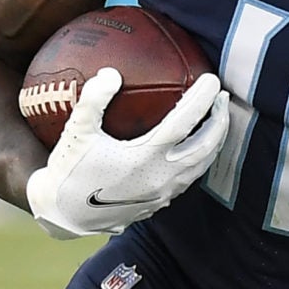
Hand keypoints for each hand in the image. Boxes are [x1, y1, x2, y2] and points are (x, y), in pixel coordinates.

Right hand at [23, 68, 226, 238]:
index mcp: (145, 158)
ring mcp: (164, 193)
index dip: (201, 99)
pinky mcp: (160, 203)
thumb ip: (93, 100)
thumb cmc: (69, 171)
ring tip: (217, 119)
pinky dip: (201, 157)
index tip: (212, 80)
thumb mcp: (76, 132)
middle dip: (220, 119)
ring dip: (214, 140)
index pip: (184, 122)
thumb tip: (112, 73)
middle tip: (223, 97)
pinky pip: (190, 177)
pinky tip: (196, 145)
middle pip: (205, 145)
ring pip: (202, 164)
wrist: (66, 215)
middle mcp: (161, 177)